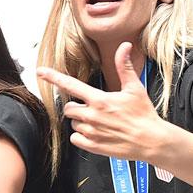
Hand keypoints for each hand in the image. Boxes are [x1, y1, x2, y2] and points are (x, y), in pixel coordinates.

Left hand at [36, 42, 171, 161]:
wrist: (151, 141)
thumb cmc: (144, 115)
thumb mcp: (135, 88)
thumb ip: (124, 67)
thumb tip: (124, 47)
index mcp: (100, 100)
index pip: (71, 85)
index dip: (53, 77)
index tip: (41, 71)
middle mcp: (92, 116)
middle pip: (69, 108)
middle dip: (77, 107)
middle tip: (93, 109)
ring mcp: (91, 132)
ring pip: (73, 124)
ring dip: (81, 122)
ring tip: (100, 123)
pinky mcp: (92, 146)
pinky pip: (75, 139)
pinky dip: (82, 137)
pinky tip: (96, 134)